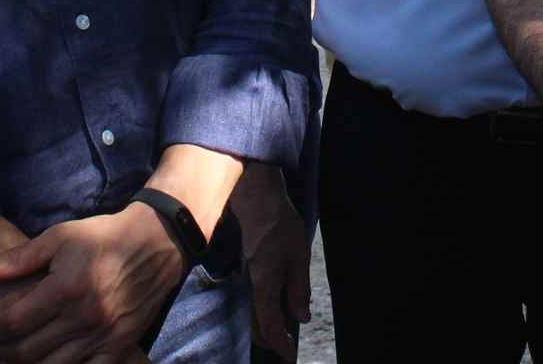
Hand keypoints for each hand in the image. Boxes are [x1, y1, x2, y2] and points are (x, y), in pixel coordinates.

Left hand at [0, 205, 185, 362]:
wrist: (156, 243)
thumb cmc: (103, 237)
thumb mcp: (59, 237)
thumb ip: (18, 259)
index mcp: (66, 288)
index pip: (12, 323)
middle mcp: (85, 317)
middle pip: (27, 352)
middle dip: (0, 348)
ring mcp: (104, 336)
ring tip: (15, 351)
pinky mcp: (120, 347)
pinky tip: (48, 361)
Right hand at [229, 167, 309, 359]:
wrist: (254, 196)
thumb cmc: (278, 222)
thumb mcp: (298, 255)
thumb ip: (298, 288)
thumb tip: (300, 316)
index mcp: (264, 284)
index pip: (269, 326)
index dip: (279, 344)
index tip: (289, 355)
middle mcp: (249, 285)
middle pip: (255, 325)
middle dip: (269, 340)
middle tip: (285, 346)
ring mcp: (242, 276)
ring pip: (249, 313)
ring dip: (263, 326)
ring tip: (279, 329)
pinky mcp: (242, 267)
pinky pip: (247, 298)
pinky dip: (258, 310)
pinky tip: (269, 305)